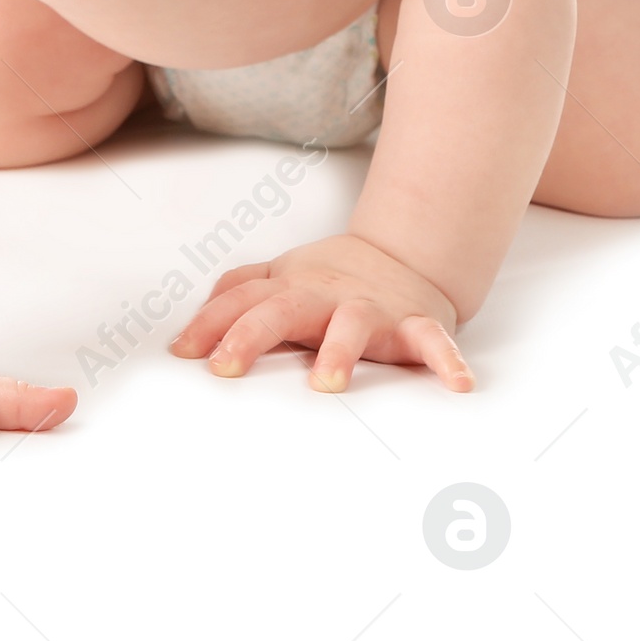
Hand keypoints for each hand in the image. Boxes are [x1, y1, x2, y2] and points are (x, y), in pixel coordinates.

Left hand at [167, 234, 473, 392]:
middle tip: (225, 366)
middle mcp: (325, 296)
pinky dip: (446, 360)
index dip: (212, 325)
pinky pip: (433, 341)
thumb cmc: (327, 280)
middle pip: (283, 309)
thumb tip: (181, 336)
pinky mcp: (414, 323)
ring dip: (340, 350)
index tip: (184, 354)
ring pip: (354, 324)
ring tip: (326, 382)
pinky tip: (457, 384)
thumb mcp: (277, 278)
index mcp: (290, 288)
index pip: (243, 301)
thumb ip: (234, 297)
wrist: (401, 256)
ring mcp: (371, 309)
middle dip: (252, 334)